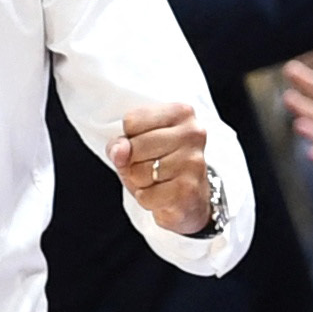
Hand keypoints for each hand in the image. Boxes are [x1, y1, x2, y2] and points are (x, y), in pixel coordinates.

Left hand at [107, 103, 215, 234]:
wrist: (192, 198)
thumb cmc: (162, 165)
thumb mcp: (137, 145)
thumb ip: (120, 143)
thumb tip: (119, 151)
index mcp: (181, 112)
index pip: (131, 121)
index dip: (129, 139)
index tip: (147, 145)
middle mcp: (192, 133)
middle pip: (134, 147)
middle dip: (132, 163)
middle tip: (151, 167)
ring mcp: (193, 161)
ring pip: (138, 172)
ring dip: (140, 182)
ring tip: (158, 180)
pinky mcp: (189, 189)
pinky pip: (146, 196)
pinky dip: (146, 199)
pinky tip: (162, 194)